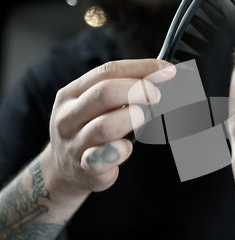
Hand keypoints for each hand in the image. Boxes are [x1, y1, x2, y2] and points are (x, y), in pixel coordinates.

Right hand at [47, 59, 175, 192]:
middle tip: (156, 95)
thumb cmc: (87, 131)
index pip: (108, 71)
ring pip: (106, 125)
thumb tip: (157, 75)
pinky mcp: (85, 167)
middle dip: (138, 89)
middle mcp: (69, 116)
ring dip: (131, 118)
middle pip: (104, 93)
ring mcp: (75, 143)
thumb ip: (118, 90)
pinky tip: (127, 147)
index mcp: (71, 94)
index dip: (141, 68)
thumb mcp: (92, 106)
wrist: (64, 171)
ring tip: (142, 118)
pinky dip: (121, 150)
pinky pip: (104, 157)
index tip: (166, 70)